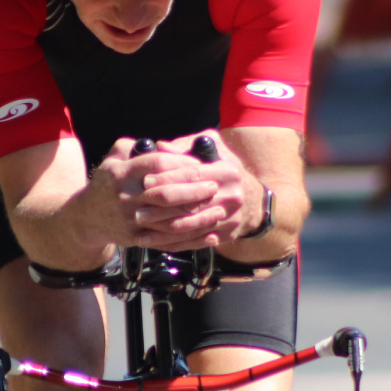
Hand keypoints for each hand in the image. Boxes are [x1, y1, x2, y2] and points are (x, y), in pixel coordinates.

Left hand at [104, 131, 251, 250]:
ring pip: (189, 227)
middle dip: (159, 209)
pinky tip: (155, 242)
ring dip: (162, 230)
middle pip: (189, 204)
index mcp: (228, 172)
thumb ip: (187, 146)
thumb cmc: (227, 172)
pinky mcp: (225, 235)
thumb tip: (160, 146)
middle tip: (136, 210)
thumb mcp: (215, 150)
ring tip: (140, 229)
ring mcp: (229, 218)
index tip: (145, 181)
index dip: (167, 178)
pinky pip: (195, 242)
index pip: (192, 175)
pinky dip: (173, 243)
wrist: (254, 202)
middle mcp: (231, 196)